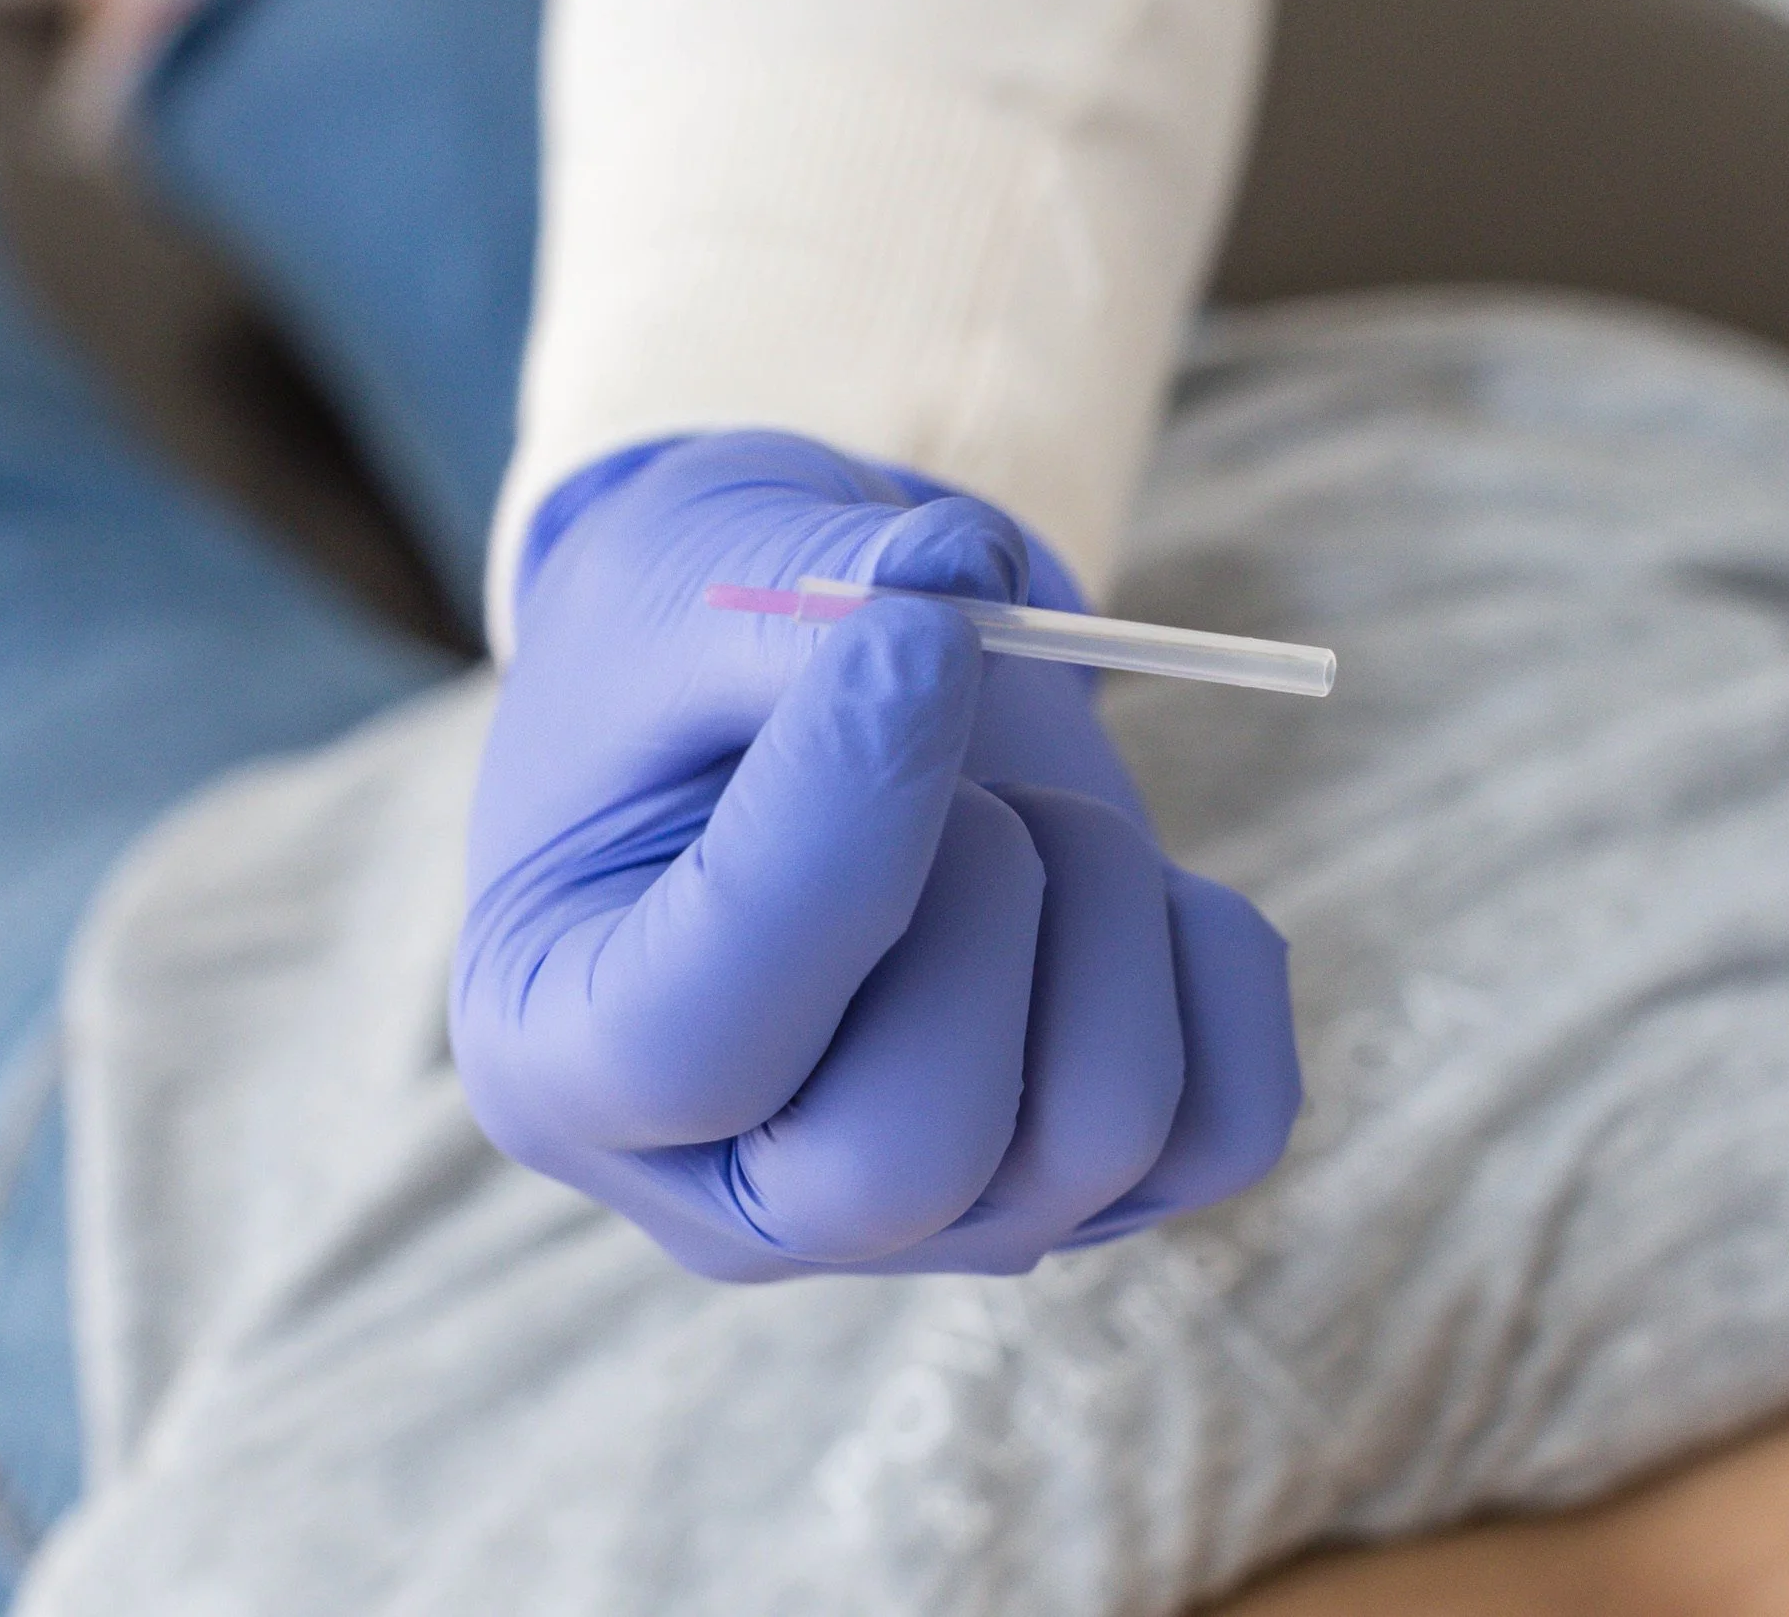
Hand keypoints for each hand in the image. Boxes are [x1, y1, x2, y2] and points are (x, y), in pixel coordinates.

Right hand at [451, 430, 1297, 1278]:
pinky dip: (1215, 959)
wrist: (777, 713)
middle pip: (908, 1152)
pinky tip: (1121, 878)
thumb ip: (802, 585)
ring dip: (1104, 897)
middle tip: (958, 744)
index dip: (833, 840)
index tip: (916, 642)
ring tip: (1021, 798)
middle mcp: (732, 1186)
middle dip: (984, 894)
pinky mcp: (1079, 1175)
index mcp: (559, 1052)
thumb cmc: (693, 652)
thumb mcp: (691, 575)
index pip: (698, 1041)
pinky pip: (1229, 1118)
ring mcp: (921, 1213)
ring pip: (1100, 1132)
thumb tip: (962, 588)